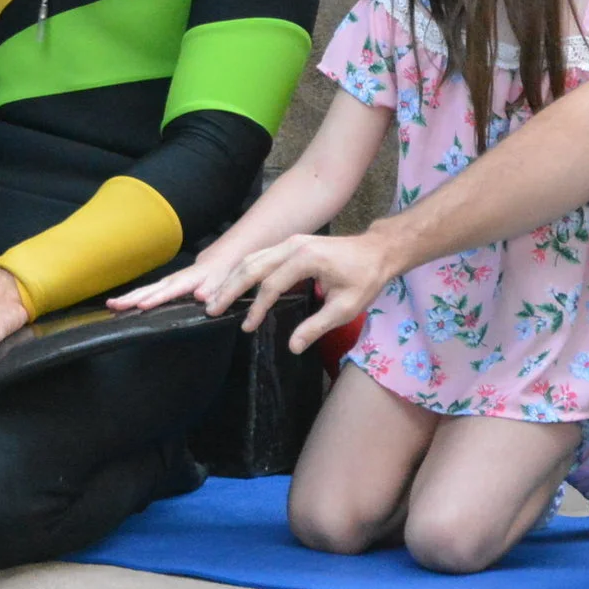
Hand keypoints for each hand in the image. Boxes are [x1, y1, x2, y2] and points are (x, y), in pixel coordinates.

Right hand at [107, 251, 239, 312]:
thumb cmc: (220, 274)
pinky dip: (133, 297)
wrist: (218, 262)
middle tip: (113, 304)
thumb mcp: (222, 281)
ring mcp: (167, 282)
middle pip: (150, 289)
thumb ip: (214, 290)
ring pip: (145, 289)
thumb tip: (202, 296)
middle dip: (131, 297)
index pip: (169, 291)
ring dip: (128, 297)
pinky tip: (122, 304)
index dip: (156, 299)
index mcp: (187, 281)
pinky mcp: (165, 286)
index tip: (141, 305)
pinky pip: (147, 291)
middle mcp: (173, 280)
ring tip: (111, 304)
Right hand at [223, 226, 400, 352]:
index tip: (248, 327)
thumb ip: (317, 326)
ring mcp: (289, 242)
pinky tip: (234, 286)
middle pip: (252, 266)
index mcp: (306, 258)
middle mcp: (292, 246)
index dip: (257, 307)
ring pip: (252, 259)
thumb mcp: (345, 308)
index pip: (272, 284)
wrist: (376, 251)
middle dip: (230, 288)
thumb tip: (293, 346)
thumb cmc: (364, 279)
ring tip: (216, 299)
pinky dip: (244, 272)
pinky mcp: (289, 244)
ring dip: (233, 279)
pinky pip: (260, 256)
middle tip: (212, 309)